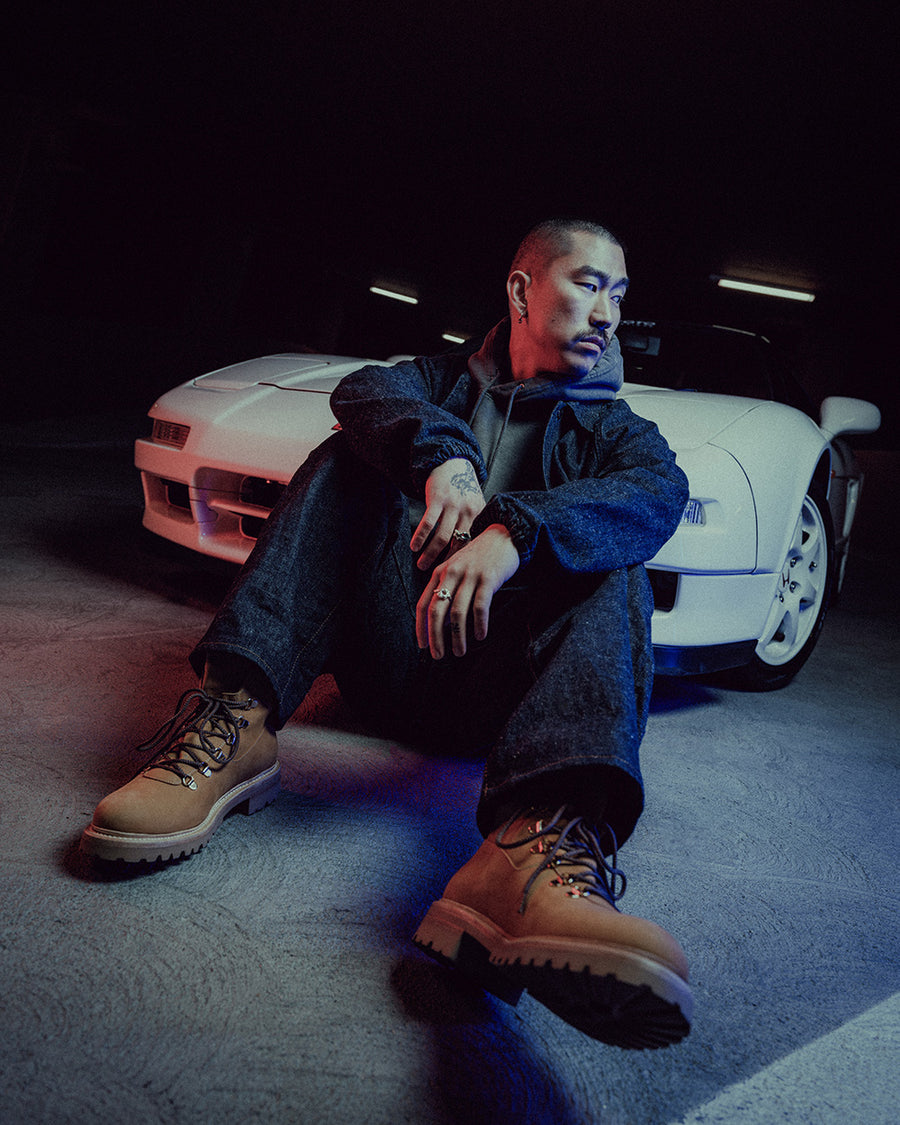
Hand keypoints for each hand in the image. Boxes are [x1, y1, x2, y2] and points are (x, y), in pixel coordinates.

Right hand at [411, 458, 485, 569]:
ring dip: (430, 554)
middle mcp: (469, 511)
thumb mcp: (475, 506)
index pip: (474, 545)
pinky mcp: (437, 498)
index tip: (458, 578)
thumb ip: (474, 527)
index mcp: (480, 515)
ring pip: (442, 537)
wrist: (452, 461)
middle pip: (458, 545)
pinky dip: (420, 538)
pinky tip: (413, 548)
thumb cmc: (463, 488)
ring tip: (422, 566)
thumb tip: (470, 557)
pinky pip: (428, 523)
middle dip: (447, 564)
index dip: (466, 563)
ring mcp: (453, 504)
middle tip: (437, 578)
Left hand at [416, 524, 519, 657]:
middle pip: (437, 611)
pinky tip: (480, 636)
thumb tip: (441, 624)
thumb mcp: (458, 571)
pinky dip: (479, 624)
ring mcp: (470, 575)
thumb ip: (448, 593)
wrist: (504, 536)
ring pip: (458, 612)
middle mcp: (451, 573)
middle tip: (438, 656)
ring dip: (457, 636)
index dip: (421, 627)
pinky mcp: (488, 578)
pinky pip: (480, 607)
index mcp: (440, 573)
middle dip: (436, 637)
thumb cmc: (479, 558)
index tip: (422, 646)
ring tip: (459, 652)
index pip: (423, 604)